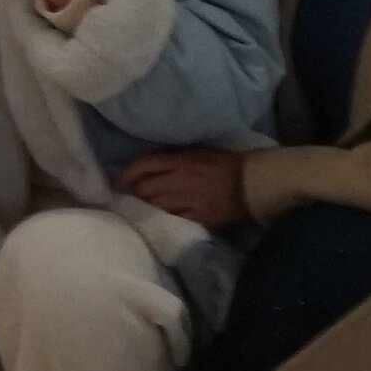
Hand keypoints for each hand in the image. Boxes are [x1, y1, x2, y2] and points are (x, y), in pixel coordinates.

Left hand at [114, 145, 250, 229]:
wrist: (254, 184)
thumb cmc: (225, 164)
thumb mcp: (197, 152)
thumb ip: (172, 158)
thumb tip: (146, 166)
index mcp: (182, 160)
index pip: (145, 164)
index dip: (126, 172)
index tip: (116, 180)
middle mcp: (182, 180)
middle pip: (146, 188)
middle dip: (135, 191)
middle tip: (129, 195)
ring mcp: (191, 200)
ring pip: (157, 205)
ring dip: (146, 206)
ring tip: (143, 206)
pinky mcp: (201, 217)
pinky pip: (174, 218)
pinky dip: (164, 217)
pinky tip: (161, 217)